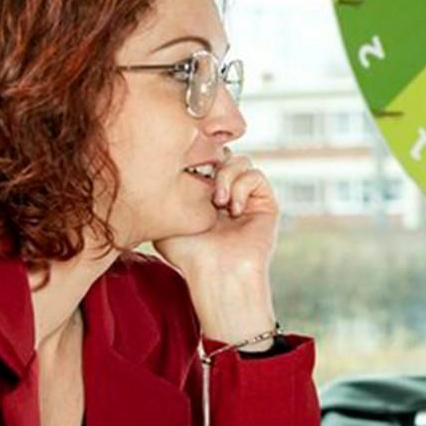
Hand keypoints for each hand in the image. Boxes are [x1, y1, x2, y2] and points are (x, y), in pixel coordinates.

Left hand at [154, 153, 280, 344]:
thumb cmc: (188, 254)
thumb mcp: (165, 218)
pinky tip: (234, 209)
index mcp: (204, 194)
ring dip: (226, 176)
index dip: (196, 156)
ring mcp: (246, 197)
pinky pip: (256, 176)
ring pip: (240, 160)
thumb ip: (163, 191)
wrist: (215, 272)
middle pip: (223, 152)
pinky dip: (243, 186)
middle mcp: (226, 192)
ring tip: (218, 202)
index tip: (185, 170)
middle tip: (202, 185)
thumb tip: (161, 168)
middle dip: (211, 162)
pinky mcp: (265, 203)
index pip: (204, 158)